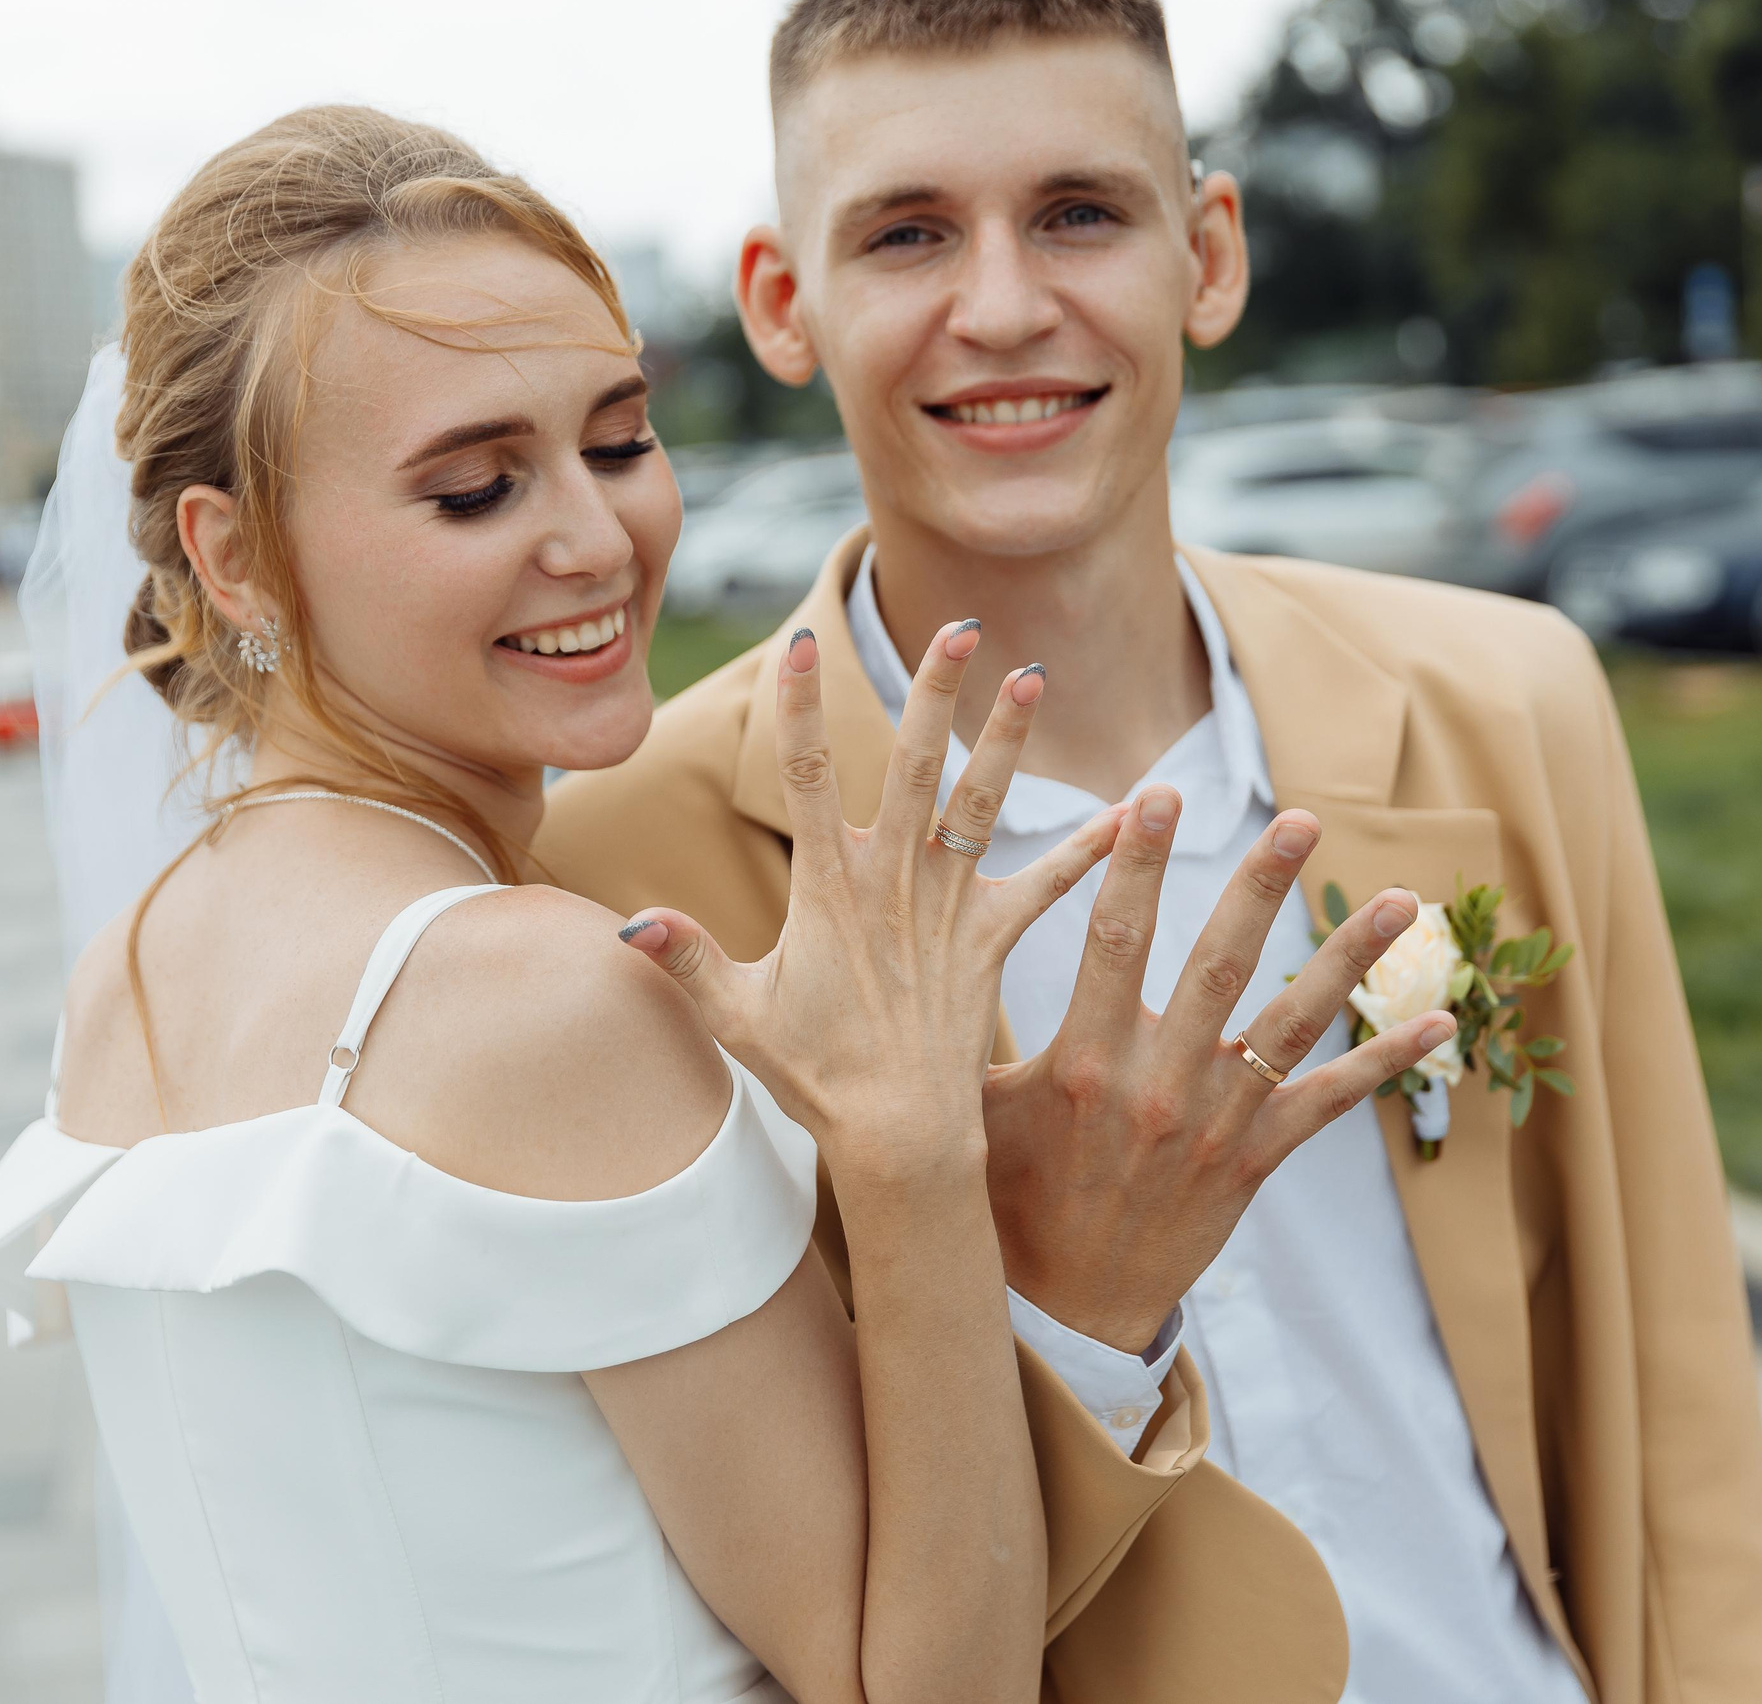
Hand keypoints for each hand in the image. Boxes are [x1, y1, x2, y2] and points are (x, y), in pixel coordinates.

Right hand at [620, 621, 1124, 1183]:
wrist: (900, 1137)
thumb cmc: (813, 1076)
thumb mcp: (736, 1016)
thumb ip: (686, 959)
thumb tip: (627, 925)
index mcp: (826, 889)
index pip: (803, 778)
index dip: (801, 709)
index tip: (802, 643)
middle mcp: (891, 883)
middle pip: (912, 767)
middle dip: (933, 691)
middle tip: (958, 624)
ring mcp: (947, 909)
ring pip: (980, 805)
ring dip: (1007, 738)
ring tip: (1033, 675)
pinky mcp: (991, 942)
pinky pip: (1047, 886)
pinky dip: (1090, 849)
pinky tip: (1134, 810)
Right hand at [981, 794, 1457, 1350]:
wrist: (1069, 1307)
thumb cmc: (1015, 1198)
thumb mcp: (983, 1113)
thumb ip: (975, 1036)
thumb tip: (931, 959)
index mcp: (1084, 1061)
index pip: (1114, 939)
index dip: (1136, 863)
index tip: (1157, 796)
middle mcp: (1158, 1084)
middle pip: (1219, 963)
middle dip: (1260, 885)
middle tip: (1299, 819)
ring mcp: (1216, 1123)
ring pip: (1292, 1022)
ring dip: (1350, 956)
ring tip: (1401, 899)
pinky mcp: (1256, 1160)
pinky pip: (1331, 1102)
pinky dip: (1386, 1061)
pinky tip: (1440, 1021)